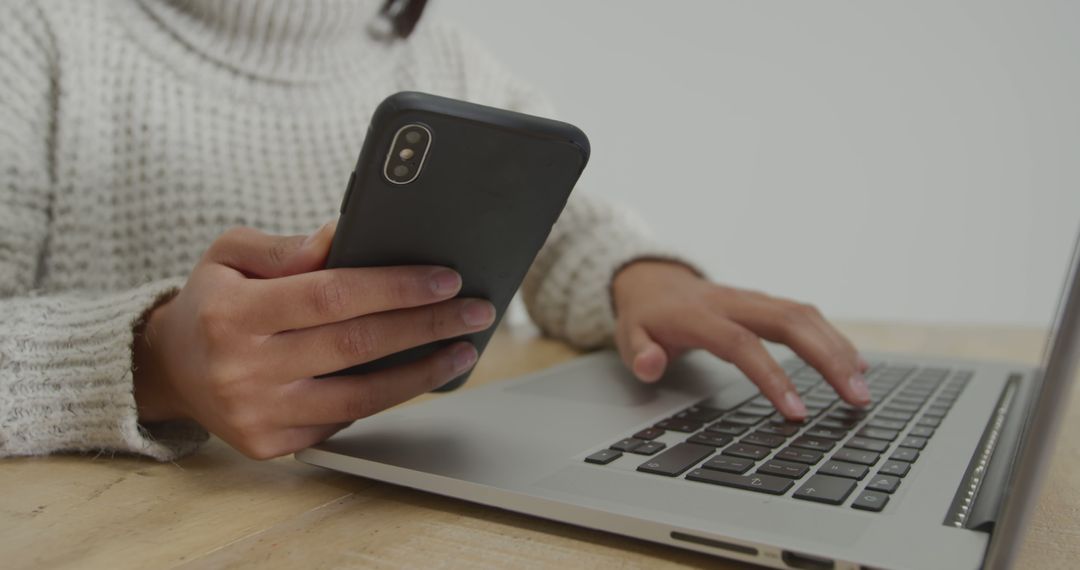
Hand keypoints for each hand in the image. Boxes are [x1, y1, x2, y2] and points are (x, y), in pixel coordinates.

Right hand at [133, 221, 495, 458]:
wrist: (169, 368)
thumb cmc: (212, 301)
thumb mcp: (230, 255)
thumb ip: (286, 246)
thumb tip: (344, 233)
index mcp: (233, 314)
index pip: (331, 296)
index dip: (395, 288)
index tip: (445, 279)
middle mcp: (243, 370)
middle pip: (356, 346)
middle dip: (426, 326)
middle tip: (476, 311)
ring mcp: (257, 415)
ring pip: (360, 398)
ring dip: (422, 373)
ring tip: (463, 349)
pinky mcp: (270, 444)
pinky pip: (344, 422)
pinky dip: (386, 398)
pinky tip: (416, 374)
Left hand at [611, 260, 869, 420]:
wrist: (652, 279)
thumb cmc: (645, 316)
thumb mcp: (629, 335)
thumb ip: (639, 352)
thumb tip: (651, 365)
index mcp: (699, 315)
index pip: (741, 345)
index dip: (772, 377)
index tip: (797, 412)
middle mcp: (733, 302)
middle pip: (789, 322)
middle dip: (827, 359)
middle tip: (855, 397)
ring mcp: (752, 299)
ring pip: (804, 315)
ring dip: (838, 349)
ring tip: (862, 388)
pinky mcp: (765, 302)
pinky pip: (805, 315)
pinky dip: (832, 338)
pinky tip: (854, 364)